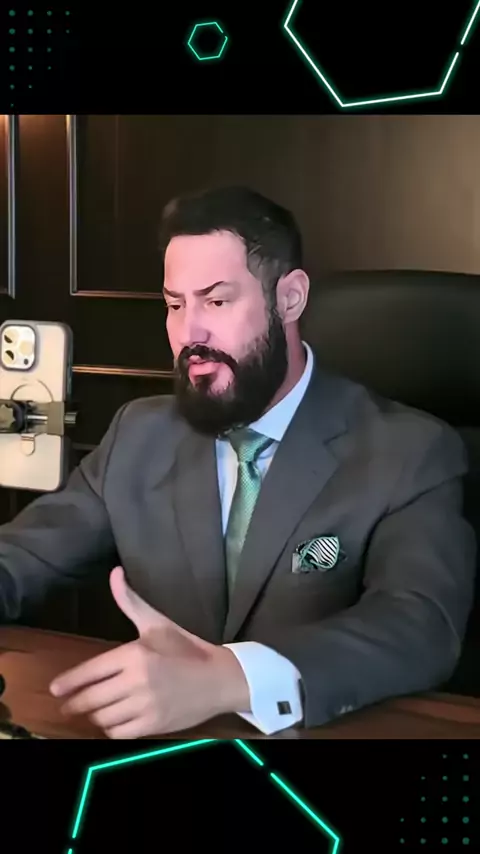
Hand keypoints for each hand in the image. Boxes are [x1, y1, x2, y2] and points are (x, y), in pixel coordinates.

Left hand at [49, 566, 249, 737]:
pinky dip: (113, 729)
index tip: (55, 690)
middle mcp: (137, 681)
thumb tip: (115, 572)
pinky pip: (119, 734)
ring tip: (96, 711)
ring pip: (103, 719)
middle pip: (91, 699)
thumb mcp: (157, 623)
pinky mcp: (154, 726)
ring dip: (96, 716)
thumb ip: (130, 601)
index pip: (91, 671)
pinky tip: (115, 721)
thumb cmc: (185, 649)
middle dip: (75, 704)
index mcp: (135, 653)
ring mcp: (146, 706)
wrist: (219, 679)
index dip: (69, 683)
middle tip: (68, 706)